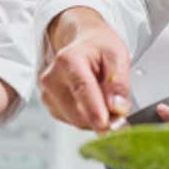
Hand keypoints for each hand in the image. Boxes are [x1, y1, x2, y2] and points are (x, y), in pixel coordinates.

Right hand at [40, 7, 130, 131]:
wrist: (83, 44)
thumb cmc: (99, 48)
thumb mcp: (118, 56)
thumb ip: (118, 83)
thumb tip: (116, 107)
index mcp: (68, 60)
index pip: (81, 90)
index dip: (94, 110)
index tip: (105, 124)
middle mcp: (52, 78)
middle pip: (79, 112)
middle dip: (104, 116)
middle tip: (120, 106)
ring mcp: (48, 94)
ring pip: (77, 121)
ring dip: (96, 117)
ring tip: (104, 96)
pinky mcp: (50, 106)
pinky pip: (73, 122)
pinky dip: (88, 118)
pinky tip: (93, 101)